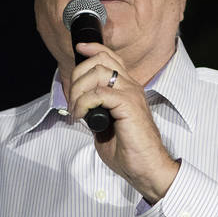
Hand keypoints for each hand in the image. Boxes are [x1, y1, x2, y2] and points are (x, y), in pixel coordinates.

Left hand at [67, 43, 179, 202]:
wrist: (145, 167)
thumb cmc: (128, 150)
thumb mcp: (106, 125)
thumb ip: (96, 110)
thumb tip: (81, 105)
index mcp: (127, 89)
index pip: (111, 57)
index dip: (93, 49)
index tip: (78, 49)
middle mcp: (131, 87)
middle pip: (99, 61)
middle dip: (76, 77)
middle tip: (72, 100)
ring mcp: (131, 94)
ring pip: (97, 72)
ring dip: (78, 90)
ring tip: (77, 111)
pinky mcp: (128, 106)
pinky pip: (99, 93)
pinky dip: (84, 103)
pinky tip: (83, 116)